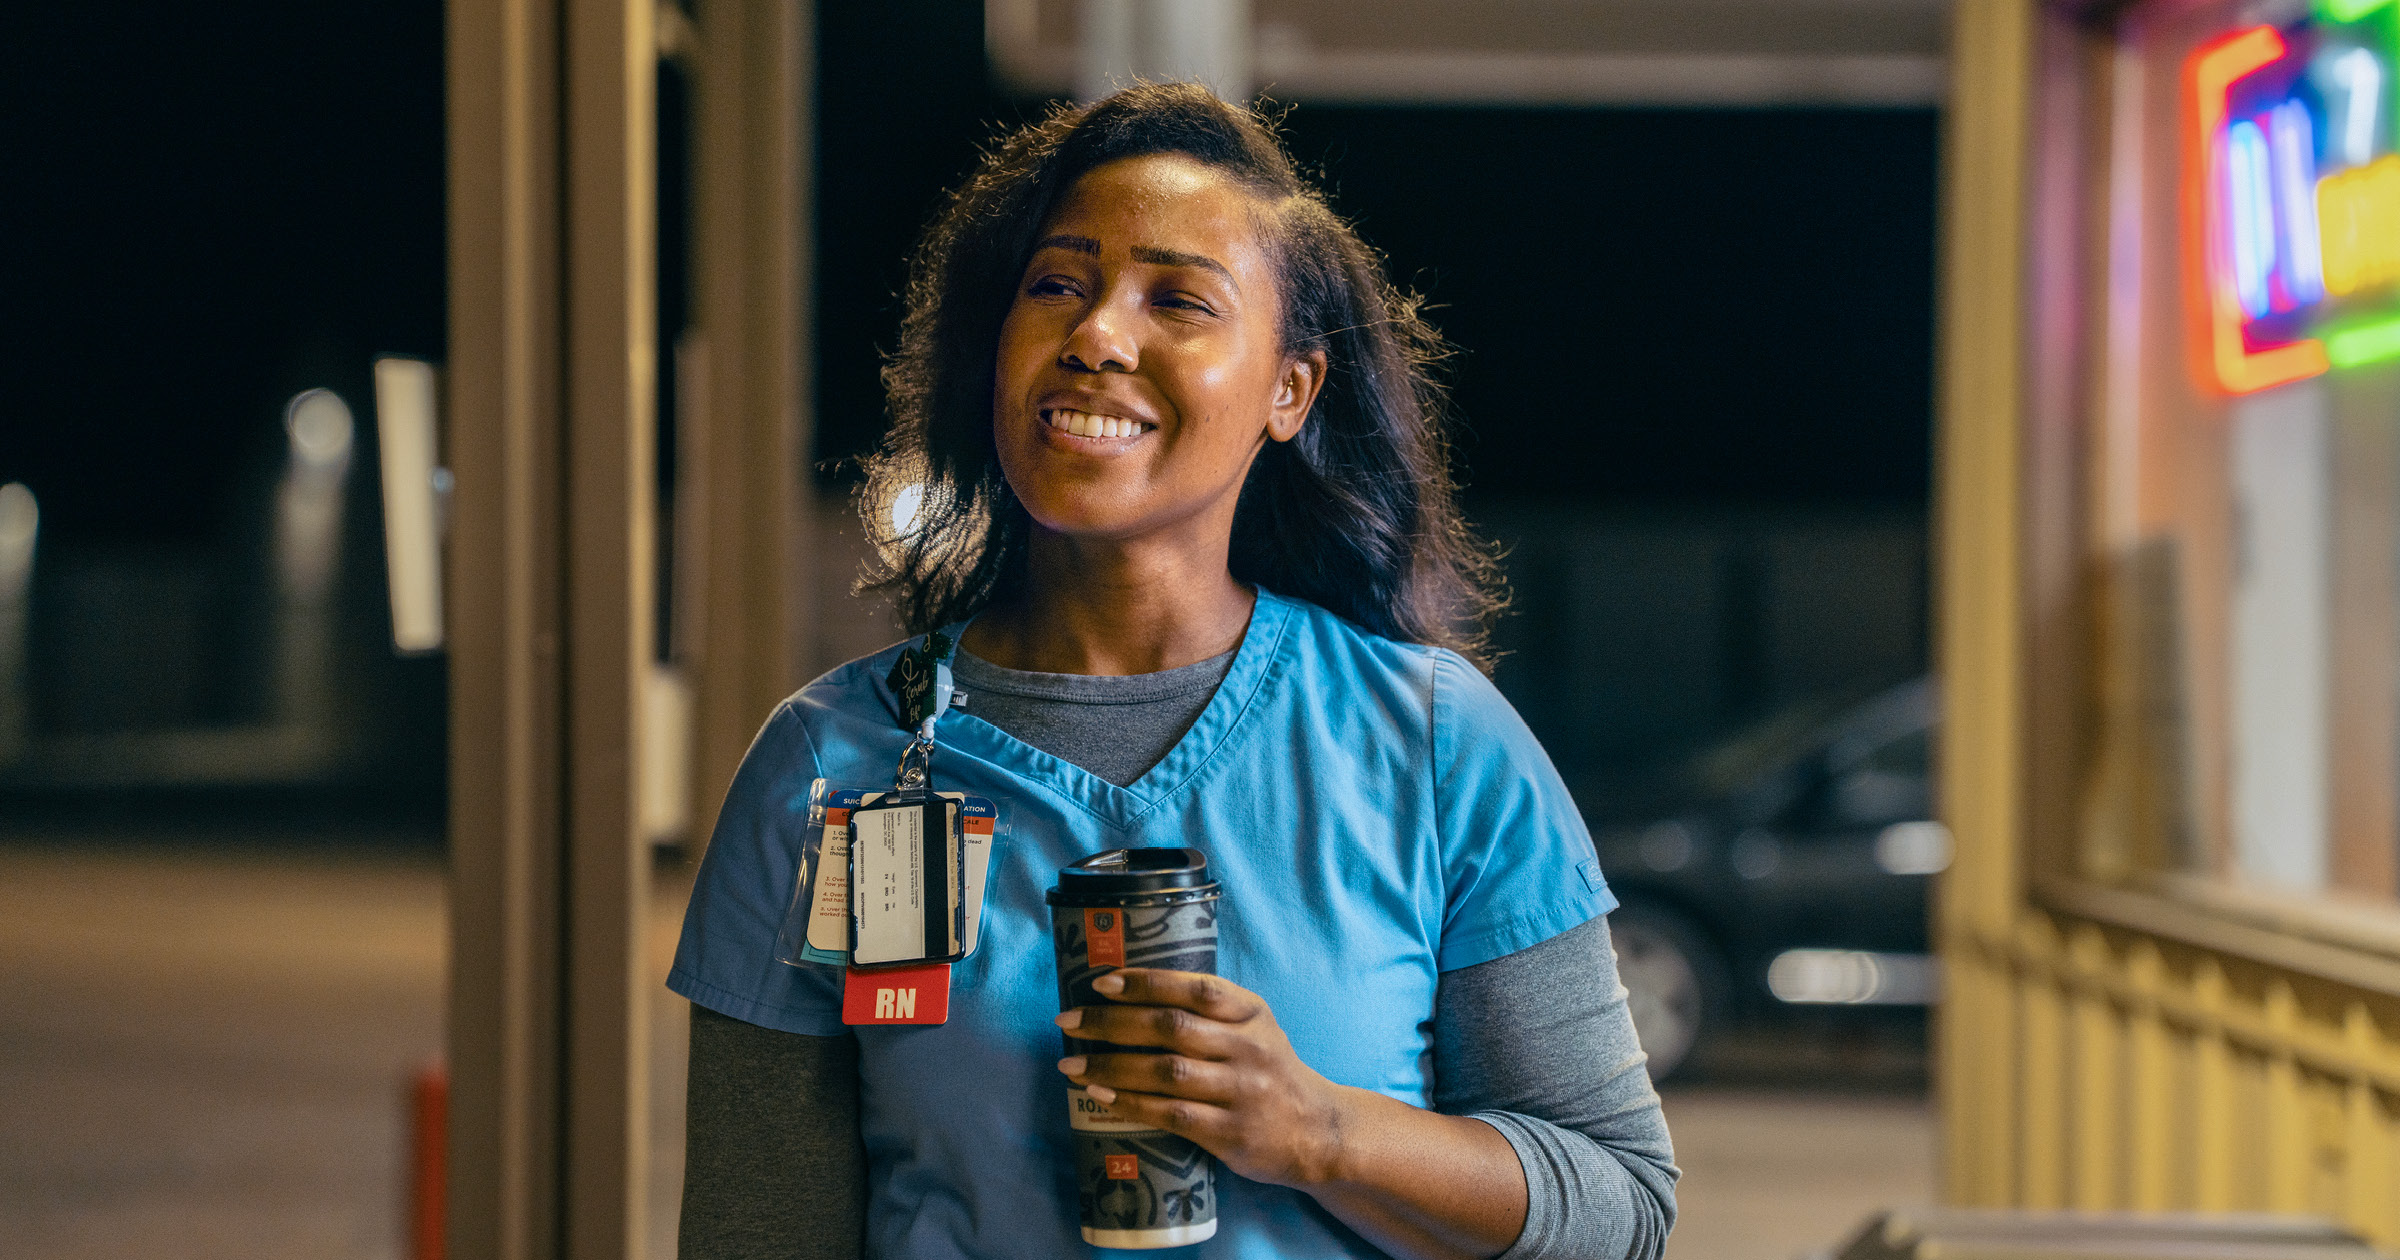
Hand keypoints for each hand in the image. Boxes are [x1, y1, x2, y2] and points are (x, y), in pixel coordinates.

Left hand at [1055, 968, 1347, 1188]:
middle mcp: (1248, 1047)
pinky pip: (1171, 1114)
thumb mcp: (1255, 1027)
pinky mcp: (1230, 1132)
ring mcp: (1241, 1091)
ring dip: (1111, 1065)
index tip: (1101, 982)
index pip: (1194, 987)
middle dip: (1111, 1022)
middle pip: (1170, 1028)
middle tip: (1068, 1021)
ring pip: (1165, 1072)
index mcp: (1251, 1012)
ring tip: (1071, 1064)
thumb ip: (1210, 1010)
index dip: (1145, 982)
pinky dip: (1130, 1103)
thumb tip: (1132, 993)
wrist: (1318, 1132)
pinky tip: (1100, 1096)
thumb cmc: (1271, 1072)